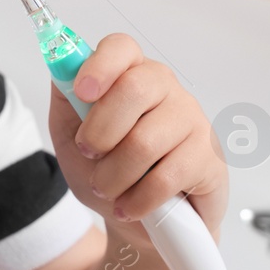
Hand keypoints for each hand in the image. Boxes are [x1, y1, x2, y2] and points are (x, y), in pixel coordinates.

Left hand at [46, 33, 228, 251]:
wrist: (140, 222)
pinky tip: (130, 205)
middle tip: (89, 155)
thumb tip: (62, 67)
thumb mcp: (73, 136)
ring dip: (113, 176)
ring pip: (145, 141)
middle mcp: (165, 88)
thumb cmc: (106, 171)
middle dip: (100, 132)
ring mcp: (191, 119)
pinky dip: (138, 199)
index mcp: (130, 74)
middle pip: (134, 89)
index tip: (83, 92)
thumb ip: (67, 101)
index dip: (100, 66)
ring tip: (107, 189)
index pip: (121, 48)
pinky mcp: (208, 156)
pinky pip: (166, 178)